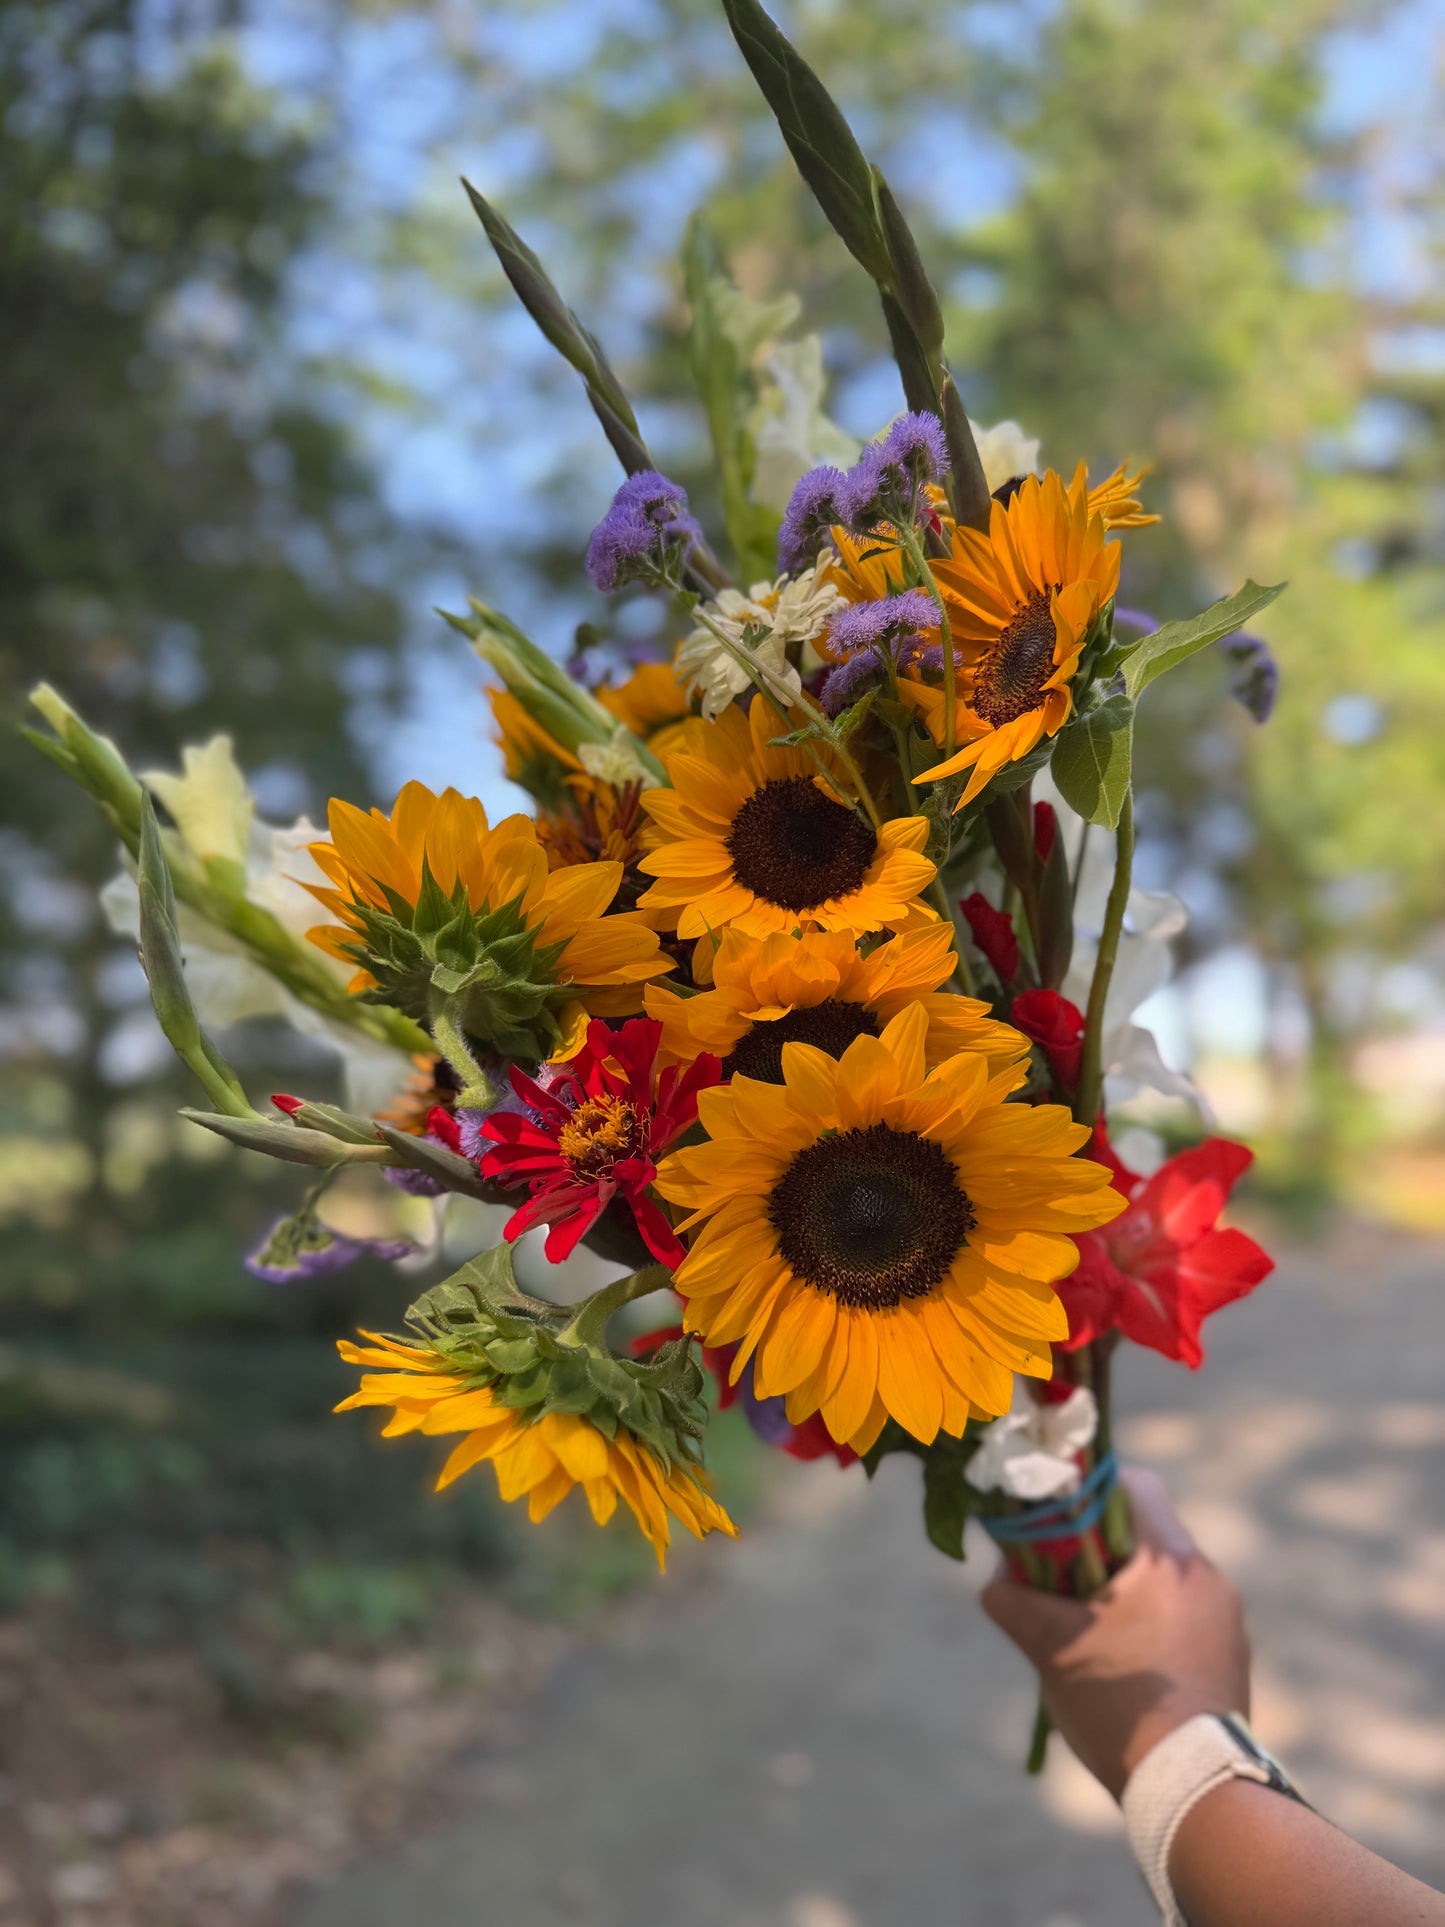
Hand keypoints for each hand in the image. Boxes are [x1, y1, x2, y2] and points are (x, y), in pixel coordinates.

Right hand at [981, 1465, 1250, 1798]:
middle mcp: (1209, 1578)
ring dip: (1124, 1592)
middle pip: (1144, 1533)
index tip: (1053, 1519)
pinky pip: (1182, 1617)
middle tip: (1059, 1582)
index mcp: (1171, 1559)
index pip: (1132, 1483)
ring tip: (1088, 1634)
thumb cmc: (1119, 1707)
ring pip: (1162, 1578)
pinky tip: (1123, 1668)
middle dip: (1097, 1550)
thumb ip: (1014, 1600)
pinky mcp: (1231, 1656)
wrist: (1194, 1789)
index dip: (1086, 1490)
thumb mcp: (1051, 1648)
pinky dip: (1149, 1625)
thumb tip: (997, 1580)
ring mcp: (1227, 1620)